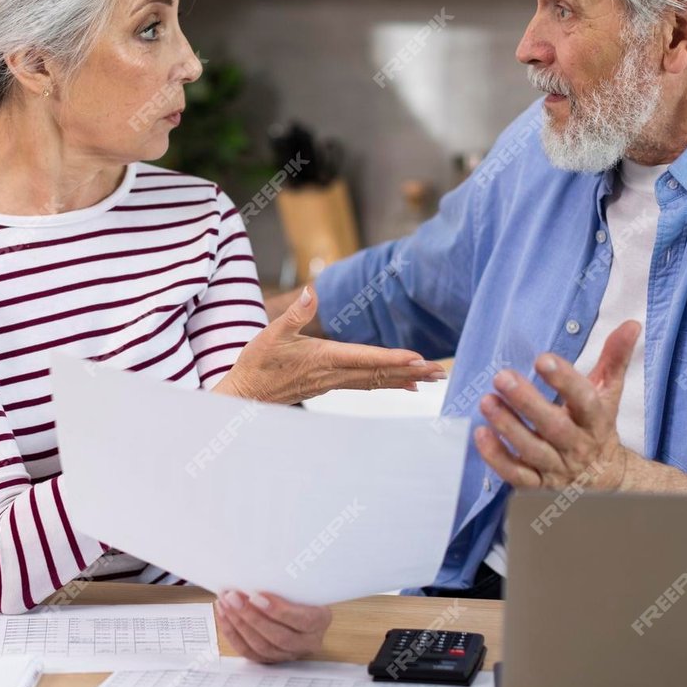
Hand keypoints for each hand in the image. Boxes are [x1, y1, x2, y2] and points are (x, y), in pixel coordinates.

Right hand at [213, 286, 445, 404]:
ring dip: (405, 379)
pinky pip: (367, 385)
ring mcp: (334, 382)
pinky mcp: (330, 385)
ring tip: (432, 378)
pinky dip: (388, 384)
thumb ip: (294, 314)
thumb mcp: (271, 334)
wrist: (245, 396)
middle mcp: (334, 374)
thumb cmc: (256, 364)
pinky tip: (404, 385)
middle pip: (380, 373)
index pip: (366, 358)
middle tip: (441, 372)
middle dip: (411, 372)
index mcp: (324, 358)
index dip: (393, 358)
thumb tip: (311, 291)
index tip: (418, 359)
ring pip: (377, 381)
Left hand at [215, 590, 331, 663]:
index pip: (302, 621)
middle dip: (251, 616)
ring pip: (261, 646)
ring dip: (239, 624)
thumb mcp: (302, 582)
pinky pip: (249, 651)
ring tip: (226, 603)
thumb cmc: (300, 589)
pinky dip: (233, 633)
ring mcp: (288, 653)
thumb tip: (262, 570)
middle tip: (233, 597)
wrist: (302, 602)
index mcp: (320, 621)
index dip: (278, 611)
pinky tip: (224, 615)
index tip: (256, 596)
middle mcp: (307, 642)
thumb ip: (287, 581)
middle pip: (278, 637)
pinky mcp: (270, 658)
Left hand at [474, 319, 641, 492]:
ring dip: (508, 426)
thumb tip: (631, 323)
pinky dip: (497, 458)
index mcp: (597, 420)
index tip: (542, 359)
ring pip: (532, 450)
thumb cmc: (599, 425)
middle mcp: (578, 445)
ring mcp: (557, 467)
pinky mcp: (538, 485)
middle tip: (502, 377)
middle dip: (527, 402)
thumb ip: (615, 358)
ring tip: (487, 401)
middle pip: (554, 426)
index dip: (565, 381)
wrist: (604, 476)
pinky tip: (481, 434)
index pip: (584, 400)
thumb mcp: (609, 391)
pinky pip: (516, 475)